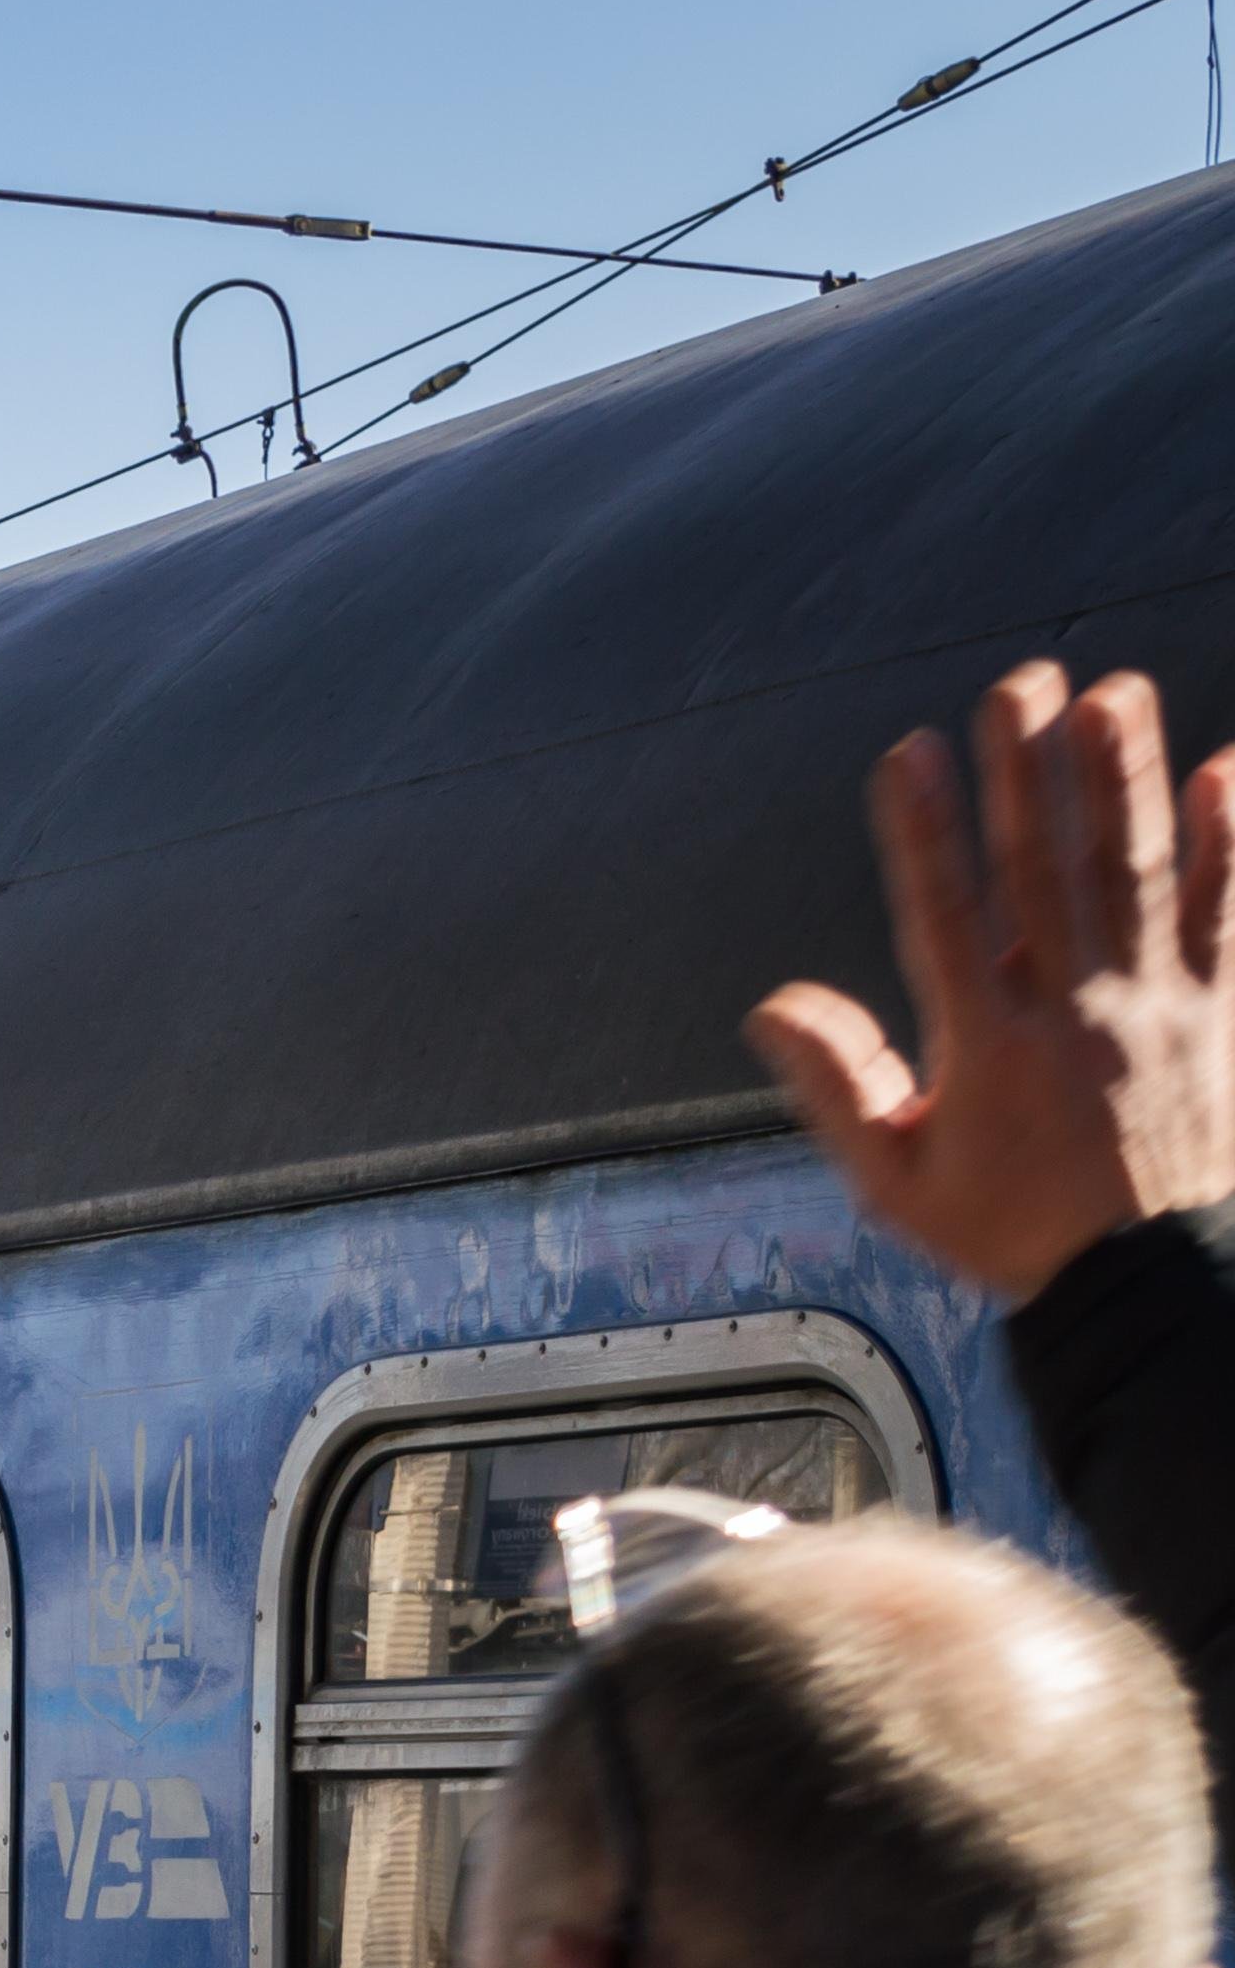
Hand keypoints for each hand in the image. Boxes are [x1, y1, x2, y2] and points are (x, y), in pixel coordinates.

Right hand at [748, 661, 1234, 1302]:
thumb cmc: (1018, 1232)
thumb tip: (777, 1007)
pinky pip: (1227, 915)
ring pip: (1139, 873)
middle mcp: (1077, 1012)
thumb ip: (838, 1087)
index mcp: (990, 1049)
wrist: (1153, 1283)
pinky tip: (1227, 770)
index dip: (923, 834)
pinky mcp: (1221, 1012)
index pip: (945, 918)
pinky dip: (1229, 841)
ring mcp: (1158, 1006)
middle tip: (1021, 684)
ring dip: (1126, 778)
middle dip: (1030, 771)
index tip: (909, 755)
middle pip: (1049, 870)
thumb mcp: (899, 1183)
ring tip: (1116, 694)